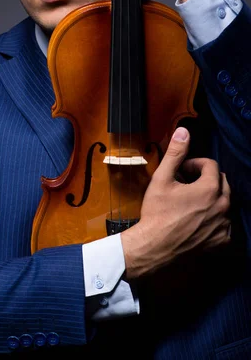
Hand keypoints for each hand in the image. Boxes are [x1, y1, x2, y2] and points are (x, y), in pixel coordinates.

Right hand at [121, 126, 230, 279]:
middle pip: (221, 182)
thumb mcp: (162, 178)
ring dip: (210, 197)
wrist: (154, 246)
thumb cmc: (157, 213)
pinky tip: (196, 218)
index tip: (182, 170)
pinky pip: (224, 222)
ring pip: (223, 202)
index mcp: (209, 189)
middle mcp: (222, 207)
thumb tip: (183, 132)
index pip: (211, 165)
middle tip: (185, 184)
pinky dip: (214, 218)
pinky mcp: (221, 240)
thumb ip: (175, 153)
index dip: (195, 164)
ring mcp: (223, 225)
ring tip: (189, 201)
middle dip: (205, 178)